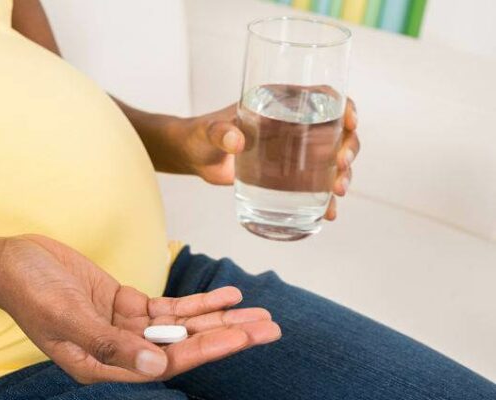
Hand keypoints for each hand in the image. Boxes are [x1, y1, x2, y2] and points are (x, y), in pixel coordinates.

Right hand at [0, 234, 280, 383]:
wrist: (9, 262)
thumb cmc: (29, 291)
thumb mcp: (67, 317)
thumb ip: (110, 343)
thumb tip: (157, 364)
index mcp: (102, 365)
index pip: (165, 362)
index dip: (205, 350)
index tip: (241, 337)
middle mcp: (119, 350)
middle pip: (183, 345)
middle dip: (227, 336)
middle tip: (271, 328)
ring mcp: (123, 326)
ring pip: (181, 326)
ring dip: (219, 318)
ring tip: (259, 312)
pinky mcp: (123, 302)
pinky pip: (167, 306)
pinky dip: (196, 301)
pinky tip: (226, 294)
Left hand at [176, 100, 358, 219]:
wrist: (193, 157)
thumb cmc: (200, 134)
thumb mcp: (208, 131)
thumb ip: (219, 133)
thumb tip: (235, 141)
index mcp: (281, 102)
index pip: (324, 96)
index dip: (345, 106)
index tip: (351, 121)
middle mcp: (294, 124)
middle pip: (338, 130)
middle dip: (349, 148)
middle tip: (341, 166)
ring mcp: (293, 151)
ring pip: (332, 159)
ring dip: (343, 175)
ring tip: (338, 192)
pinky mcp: (287, 175)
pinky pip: (315, 184)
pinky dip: (325, 199)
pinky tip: (330, 213)